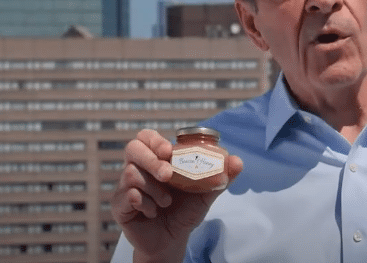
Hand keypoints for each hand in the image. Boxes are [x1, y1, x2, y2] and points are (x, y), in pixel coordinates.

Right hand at [112, 129, 242, 262]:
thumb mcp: (206, 193)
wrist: (173, 239)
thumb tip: (237, 161)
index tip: (169, 151)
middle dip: (151, 160)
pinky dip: (145, 204)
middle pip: (132, 148)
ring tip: (167, 202)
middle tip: (168, 175)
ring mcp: (126, 186)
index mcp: (157, 160)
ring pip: (131, 173)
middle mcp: (138, 169)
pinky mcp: (119, 205)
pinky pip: (127, 195)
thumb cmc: (185, 211)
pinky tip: (154, 211)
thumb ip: (220, 177)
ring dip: (154, 189)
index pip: (146, 137)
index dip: (154, 140)